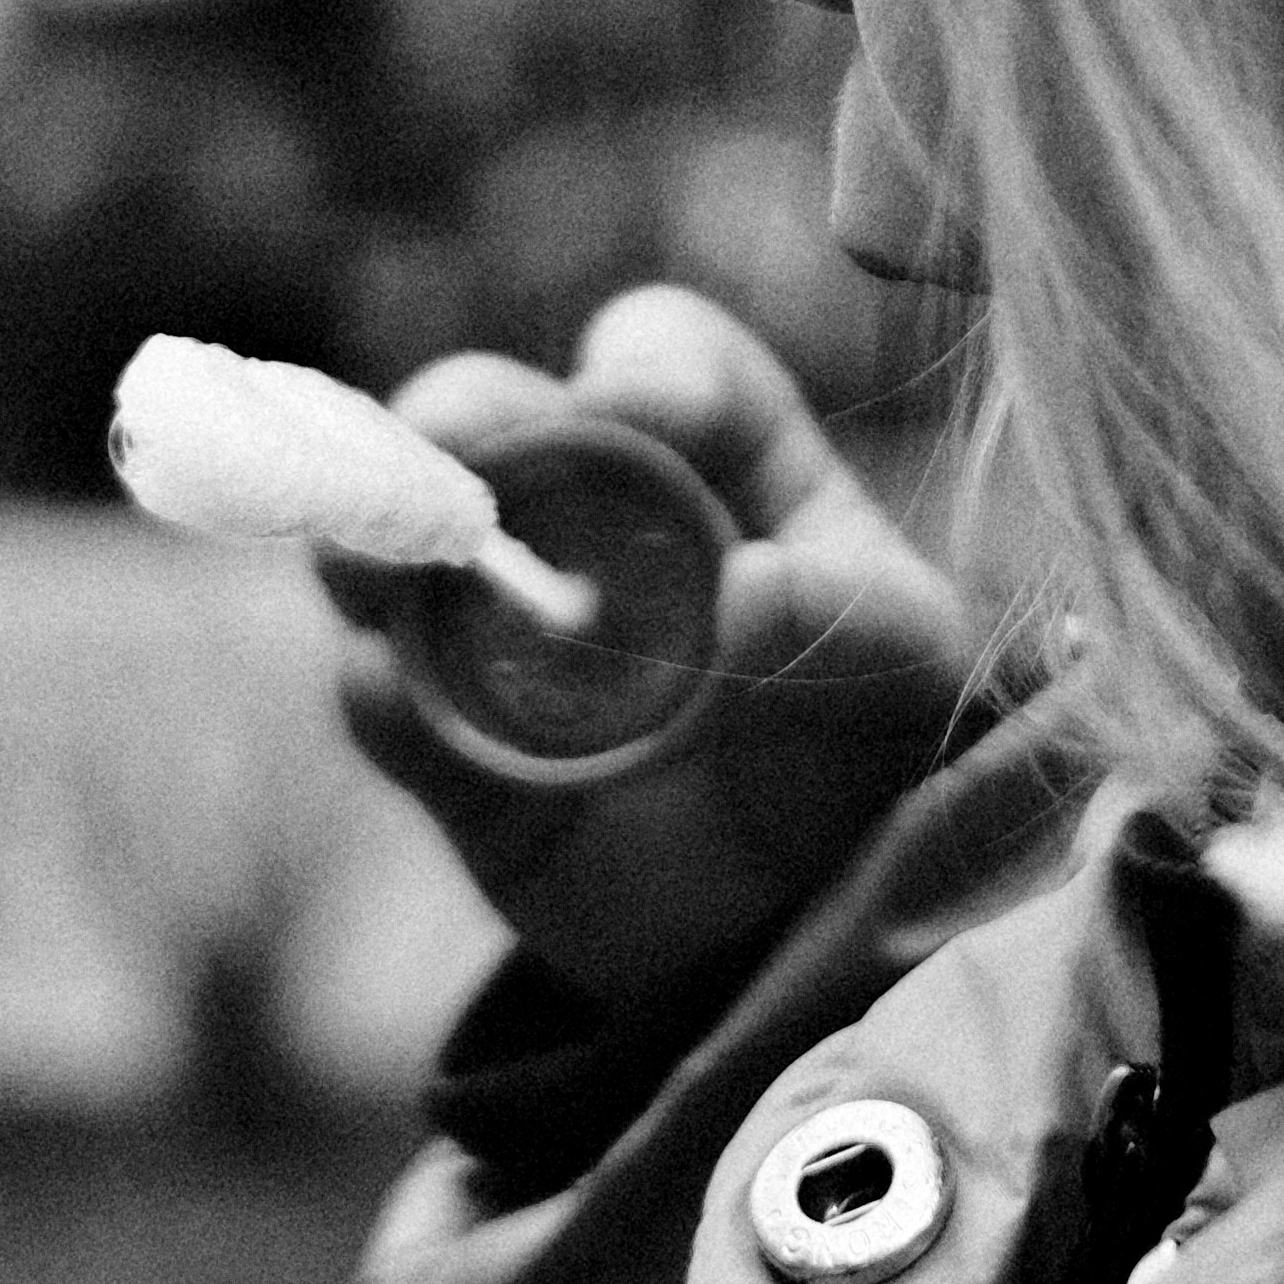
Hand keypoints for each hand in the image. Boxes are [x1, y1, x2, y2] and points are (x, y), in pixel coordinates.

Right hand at [320, 284, 981, 1026]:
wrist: (792, 921)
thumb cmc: (862, 746)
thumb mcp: (910, 673)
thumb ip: (855, 621)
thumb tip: (751, 587)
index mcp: (722, 456)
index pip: (668, 362)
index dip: (645, 368)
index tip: (629, 410)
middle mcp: (589, 510)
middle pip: (502, 415)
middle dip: (467, 414)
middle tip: (456, 443)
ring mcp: (501, 621)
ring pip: (406, 540)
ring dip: (379, 533)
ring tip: (373, 557)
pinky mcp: (447, 743)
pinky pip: (387, 703)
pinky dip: (379, 691)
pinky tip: (385, 687)